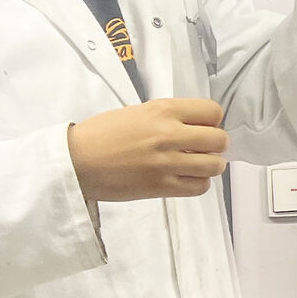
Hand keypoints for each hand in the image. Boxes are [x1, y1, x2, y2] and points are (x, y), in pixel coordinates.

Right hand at [67, 97, 228, 201]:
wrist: (76, 161)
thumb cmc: (102, 134)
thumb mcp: (138, 112)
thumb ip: (168, 117)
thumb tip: (196, 127)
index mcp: (163, 110)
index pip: (213, 111)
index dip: (213, 121)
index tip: (203, 127)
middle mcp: (168, 134)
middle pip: (220, 139)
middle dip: (215, 145)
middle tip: (201, 149)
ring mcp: (166, 162)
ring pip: (215, 165)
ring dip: (210, 166)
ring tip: (196, 166)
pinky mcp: (161, 187)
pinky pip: (200, 187)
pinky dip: (198, 184)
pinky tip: (185, 179)